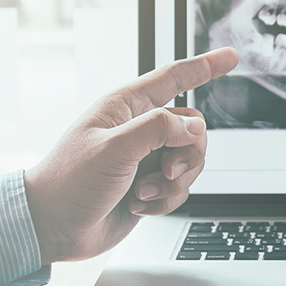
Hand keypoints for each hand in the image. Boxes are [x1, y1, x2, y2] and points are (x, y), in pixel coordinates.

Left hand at [24, 48, 238, 261]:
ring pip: (189, 162)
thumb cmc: (70, 182)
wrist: (53, 227)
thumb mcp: (114, 148)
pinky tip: (137, 205)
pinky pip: (179, 189)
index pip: (173, 78)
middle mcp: (138, 129)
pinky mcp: (148, 186)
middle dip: (186, 154)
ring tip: (141, 192)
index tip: (231, 57)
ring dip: (171, 183)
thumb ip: (159, 130)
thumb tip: (195, 127)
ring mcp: (144, 159)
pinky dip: (163, 200)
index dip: (204, 67)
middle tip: (165, 170)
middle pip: (192, 128)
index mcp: (125, 107)